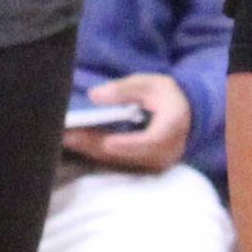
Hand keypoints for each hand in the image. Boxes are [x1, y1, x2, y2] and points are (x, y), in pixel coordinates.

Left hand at [69, 72, 193, 172]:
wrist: (184, 116)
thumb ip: (124, 89)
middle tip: (68, 136)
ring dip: (91, 151)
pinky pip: (118, 163)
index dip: (126, 144)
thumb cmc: (165, 96)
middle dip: (96, 146)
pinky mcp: (144, 168)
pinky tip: (77, 144)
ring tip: (66, 139)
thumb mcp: (149, 83)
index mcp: (172, 127)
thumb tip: (95, 96)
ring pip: (119, 161)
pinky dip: (97, 153)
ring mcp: (155, 164)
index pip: (150, 141)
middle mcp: (166, 151)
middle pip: (127, 154)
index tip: (105, 142)